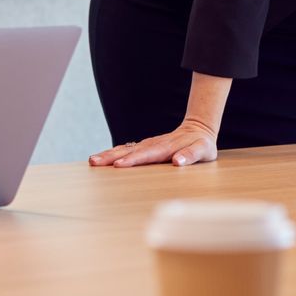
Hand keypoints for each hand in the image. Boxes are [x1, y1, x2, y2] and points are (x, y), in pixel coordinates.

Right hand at [90, 118, 218, 167]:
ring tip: (92, 161)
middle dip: (112, 157)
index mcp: (167, 147)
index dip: (133, 160)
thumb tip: (177, 161)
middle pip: (130, 151)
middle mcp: (154, 145)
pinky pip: (126, 149)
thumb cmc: (202, 144)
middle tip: (95, 163)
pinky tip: (102, 159)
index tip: (119, 165)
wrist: (198, 129)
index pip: (147, 155)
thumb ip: (191, 155)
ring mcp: (148, 144)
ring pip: (125, 149)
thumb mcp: (203, 150)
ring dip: (109, 155)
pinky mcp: (145, 146)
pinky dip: (113, 153)